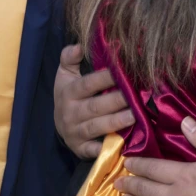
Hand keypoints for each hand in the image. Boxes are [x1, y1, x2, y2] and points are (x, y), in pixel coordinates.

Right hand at [54, 44, 134, 158]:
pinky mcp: (81, 149)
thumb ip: (69, 58)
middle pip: (95, 107)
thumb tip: (78, 45)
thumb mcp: (65, 75)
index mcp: (69, 93)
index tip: (123, 71)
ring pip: (97, 127)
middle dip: (116, 101)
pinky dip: (106, 149)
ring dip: (116, 122)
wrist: (59, 125)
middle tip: (136, 95)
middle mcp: (71, 113)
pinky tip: (122, 145)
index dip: (105, 78)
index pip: (88, 84)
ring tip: (136, 116)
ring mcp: (75, 132)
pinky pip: (94, 150)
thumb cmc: (69, 94)